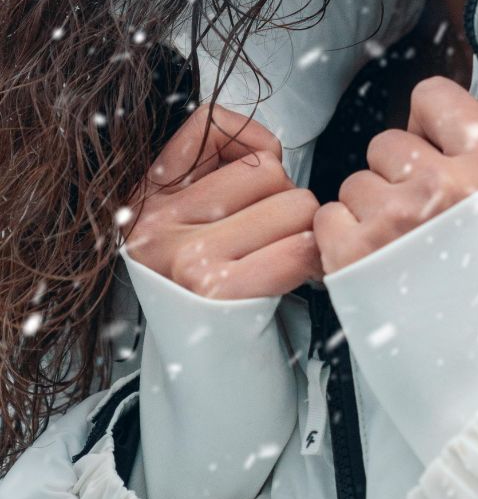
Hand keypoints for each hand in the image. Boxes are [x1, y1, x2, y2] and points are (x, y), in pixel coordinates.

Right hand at [120, 102, 323, 297]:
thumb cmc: (222, 285)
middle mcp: (154, 224)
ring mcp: (182, 256)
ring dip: (305, 232)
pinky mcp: (217, 290)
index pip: (210, 124)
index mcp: (145, 197)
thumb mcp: (201, 212)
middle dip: (286, 202)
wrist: (210, 374)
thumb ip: (225, 162)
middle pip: (268, 170)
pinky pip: (301, 246)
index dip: (253, 146)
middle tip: (270, 241)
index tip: (253, 187)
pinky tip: (294, 276)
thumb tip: (269, 146)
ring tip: (279, 260)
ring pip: (295, 204)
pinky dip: (311, 260)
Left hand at [314, 73, 477, 274]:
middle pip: (388, 142)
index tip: (434, 148)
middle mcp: (439, 185)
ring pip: (356, 182)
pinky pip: (327, 218)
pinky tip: (377, 267)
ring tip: (402, 252)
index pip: (433, 96)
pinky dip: (344, 241)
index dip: (431, 123)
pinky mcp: (352, 258)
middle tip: (423, 217)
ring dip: (372, 211)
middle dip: (401, 173)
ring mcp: (392, 221)